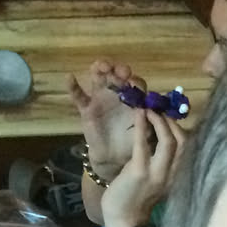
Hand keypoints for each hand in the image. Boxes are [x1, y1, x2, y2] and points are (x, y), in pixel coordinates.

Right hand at [67, 59, 144, 177]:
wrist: (114, 159)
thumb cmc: (132, 144)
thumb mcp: (145, 134)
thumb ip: (150, 123)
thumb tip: (156, 111)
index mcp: (133, 99)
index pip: (135, 84)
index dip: (135, 80)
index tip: (134, 82)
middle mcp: (117, 94)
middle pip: (116, 75)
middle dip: (118, 69)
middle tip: (120, 72)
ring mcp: (100, 98)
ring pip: (98, 78)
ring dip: (99, 69)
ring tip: (100, 67)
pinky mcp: (86, 108)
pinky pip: (78, 96)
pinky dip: (73, 86)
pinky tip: (70, 77)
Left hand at [101, 108, 185, 226]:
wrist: (124, 221)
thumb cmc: (136, 199)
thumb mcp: (156, 179)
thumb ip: (161, 162)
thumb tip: (159, 137)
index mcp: (179, 176)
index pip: (190, 148)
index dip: (181, 127)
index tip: (169, 115)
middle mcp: (174, 175)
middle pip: (184, 141)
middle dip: (172, 121)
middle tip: (158, 109)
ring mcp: (159, 174)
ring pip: (170, 141)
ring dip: (160, 121)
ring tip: (149, 109)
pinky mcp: (141, 172)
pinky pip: (144, 144)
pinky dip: (142, 125)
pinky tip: (139, 114)